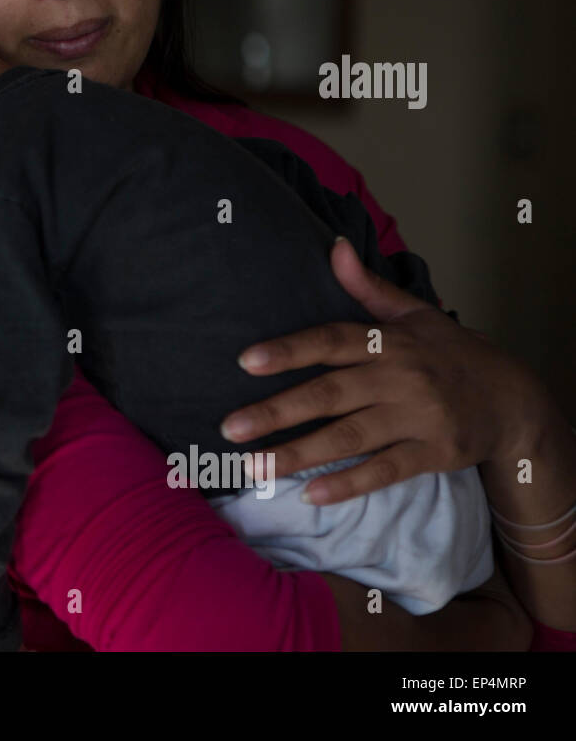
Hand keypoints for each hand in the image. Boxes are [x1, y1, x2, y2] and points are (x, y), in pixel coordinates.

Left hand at [219, 237, 558, 504]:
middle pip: (330, 394)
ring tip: (253, 468)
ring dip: (299, 454)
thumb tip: (333, 246)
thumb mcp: (413, 314)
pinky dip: (349, 483)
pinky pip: (385, 471)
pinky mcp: (434, 452)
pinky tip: (310, 495)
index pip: (330, 341)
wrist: (512, 399)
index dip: (288, 350)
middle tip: (229, 427)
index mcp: (387, 342)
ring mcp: (418, 417)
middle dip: (277, 411)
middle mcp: (400, 377)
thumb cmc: (448, 353)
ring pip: (349, 437)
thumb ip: (366, 287)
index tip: (244, 362)